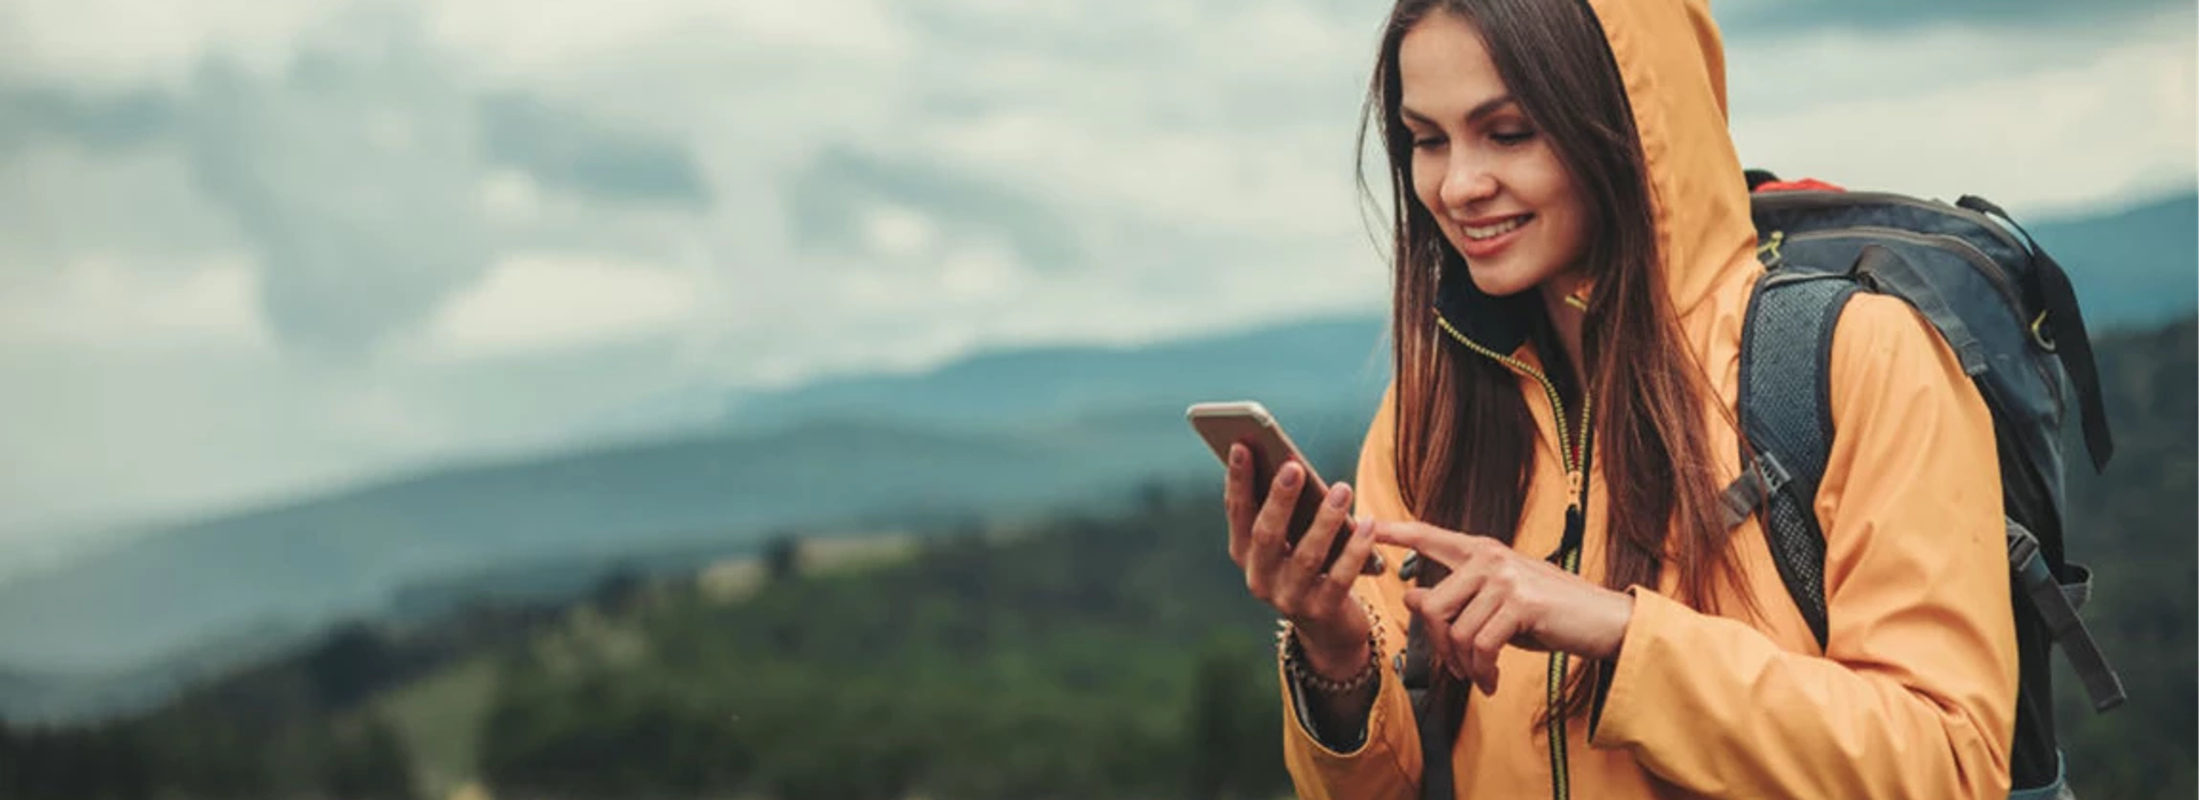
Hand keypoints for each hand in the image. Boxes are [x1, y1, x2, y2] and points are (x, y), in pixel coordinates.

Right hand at [1223, 443, 1378, 679]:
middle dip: (1279, 499)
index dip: (1238, 480)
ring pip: (1306, 556)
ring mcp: (1288, 598)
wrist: (1329, 626)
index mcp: (1244, 554)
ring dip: (1324, 520)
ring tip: (1342, 488)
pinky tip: (1368, 523)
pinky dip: (1355, 549)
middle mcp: (1259, 578)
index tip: (1241, 446)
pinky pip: (1340, 578)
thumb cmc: (1309, 565)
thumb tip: (1290, 464)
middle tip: (1294, 466)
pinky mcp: (1321, 611)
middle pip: (1266, 534)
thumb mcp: (1290, 540)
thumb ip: (1286, 510)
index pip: (1237, 512)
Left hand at [1371, 521, 1634, 695]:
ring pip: (1455, 632)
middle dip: (1437, 648)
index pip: (1429, 537)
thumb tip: (1409, 596)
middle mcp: (1489, 558)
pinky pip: (1480, 646)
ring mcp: (1505, 578)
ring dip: (1463, 666)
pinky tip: (1491, 681)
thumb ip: (1456, 597)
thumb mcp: (1497, 603)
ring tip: (1480, 678)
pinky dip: (1481, 672)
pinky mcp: (1521, 604)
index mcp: (1481, 551)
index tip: (1367, 523)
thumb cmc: (1549, 613)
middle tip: (1456, 670)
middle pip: (1431, 606)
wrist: (1604, 621)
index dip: (1396, 533)